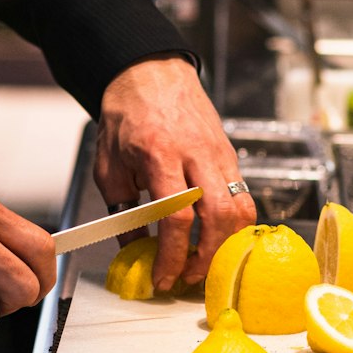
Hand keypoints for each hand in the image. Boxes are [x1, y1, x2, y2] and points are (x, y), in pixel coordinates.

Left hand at [94, 57, 255, 290]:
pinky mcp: (231, 156)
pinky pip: (244, 196)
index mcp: (159, 155)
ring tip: (205, 263)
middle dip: (206, 256)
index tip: (163, 277)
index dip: (172, 255)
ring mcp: (219, 154)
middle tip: (188, 277)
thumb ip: (122, 210)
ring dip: (226, 244)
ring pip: (240, 208)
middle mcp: (196, 154)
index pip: (176, 215)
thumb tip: (135, 251)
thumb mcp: (109, 166)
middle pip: (218, 215)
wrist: (150, 74)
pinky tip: (217, 239)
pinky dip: (235, 225)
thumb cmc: (126, 119)